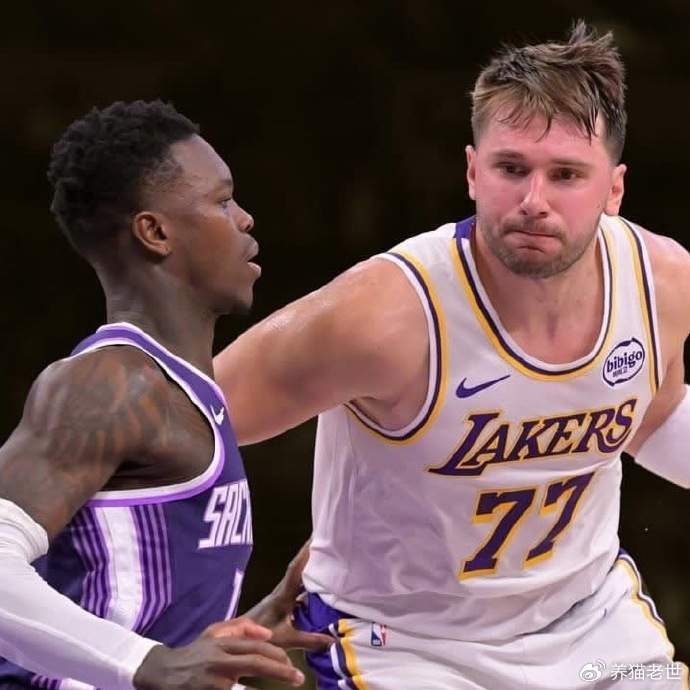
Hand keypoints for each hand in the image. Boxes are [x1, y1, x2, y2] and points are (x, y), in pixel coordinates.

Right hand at [132, 633, 303, 689]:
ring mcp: (212, 683)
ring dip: (265, 688)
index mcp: (222, 644)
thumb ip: (242, 628)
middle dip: (280, 670)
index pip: (255, 648)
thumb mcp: (215, 632)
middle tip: (299, 678)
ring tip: (286, 685)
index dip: (277, 655)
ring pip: (243, 687)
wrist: (163, 672)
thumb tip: (268, 633)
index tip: (293, 663)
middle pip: (254, 664)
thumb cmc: (196, 652)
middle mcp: (218, 662)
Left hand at [243, 542, 331, 650]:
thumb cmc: (260, 637)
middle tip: (323, 540)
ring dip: (308, 566)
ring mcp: (279, 596)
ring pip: (296, 577)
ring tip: (323, 557)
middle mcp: (281, 591)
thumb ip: (310, 640)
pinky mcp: (279, 603)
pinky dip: (306, 582)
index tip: (315, 538)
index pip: (295, 570)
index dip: (305, 554)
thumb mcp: (287, 639)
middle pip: (297, 568)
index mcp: (282, 596)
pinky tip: (316, 586)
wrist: (238, 641)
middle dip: (309, 553)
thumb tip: (333, 640)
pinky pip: (295, 587)